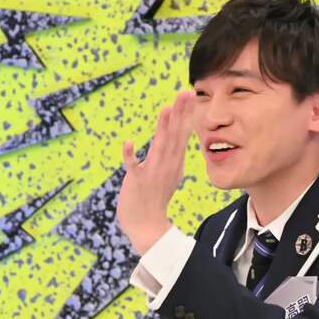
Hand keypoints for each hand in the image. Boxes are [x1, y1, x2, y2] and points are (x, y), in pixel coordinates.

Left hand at [117, 90, 194, 254]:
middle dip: (180, 113)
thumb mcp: (168, 171)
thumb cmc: (155, 197)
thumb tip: (176, 135)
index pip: (182, 133)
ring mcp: (153, 172)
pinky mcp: (137, 182)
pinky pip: (133, 167)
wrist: (147, 226)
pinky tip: (128, 143)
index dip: (185, 113)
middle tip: (186, 92)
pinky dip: (130, 156)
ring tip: (166, 108)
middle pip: (175, 135)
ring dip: (162, 128)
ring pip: (159, 146)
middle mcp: (167, 164)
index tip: (190, 93)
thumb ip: (171, 152)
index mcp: (174, 161)